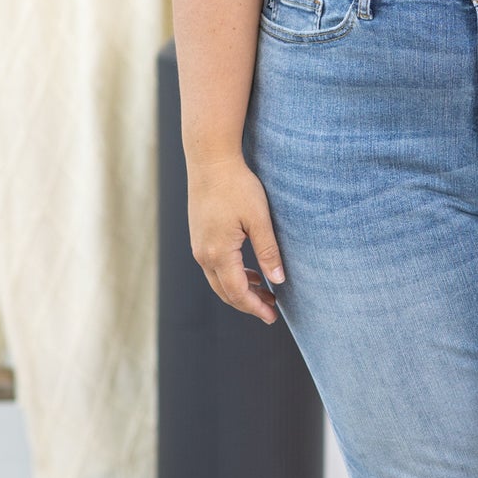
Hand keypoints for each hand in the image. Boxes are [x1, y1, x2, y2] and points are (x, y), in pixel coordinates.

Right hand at [187, 154, 285, 323]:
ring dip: (240, 289)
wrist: (210, 161)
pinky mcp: (199, 236)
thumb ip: (268, 251)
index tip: (272, 317)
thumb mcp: (259, 219)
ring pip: (219, 280)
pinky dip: (232, 275)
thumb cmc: (237, 186)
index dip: (255, 307)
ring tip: (265, 292)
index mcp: (219, 253)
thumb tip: (278, 281)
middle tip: (271, 311)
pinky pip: (214, 266)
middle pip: (225, 291)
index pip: (237, 292)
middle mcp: (204, 254)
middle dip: (248, 303)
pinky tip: (249, 272)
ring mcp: (198, 246)